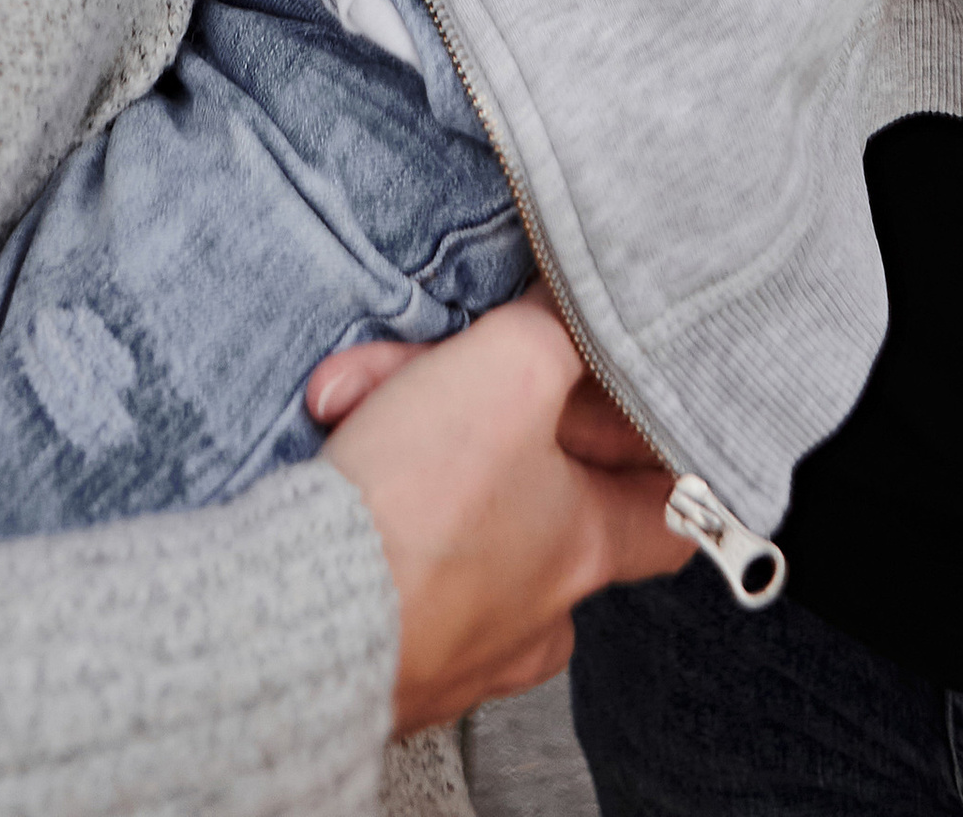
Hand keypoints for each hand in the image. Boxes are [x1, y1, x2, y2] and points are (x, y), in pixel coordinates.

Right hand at [316, 296, 689, 737]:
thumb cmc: (419, 505)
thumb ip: (554, 328)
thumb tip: (568, 305)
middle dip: (478, 408)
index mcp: (585, 550)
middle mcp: (533, 610)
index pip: (668, 509)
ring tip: (348, 400)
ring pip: (450, 509)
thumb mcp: (512, 367)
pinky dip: (362, 498)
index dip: (657, 447)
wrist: (295, 613)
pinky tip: (329, 448)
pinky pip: (388, 555)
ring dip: (404, 438)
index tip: (638, 405)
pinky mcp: (383, 657)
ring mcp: (455, 643)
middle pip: (533, 487)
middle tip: (433, 368)